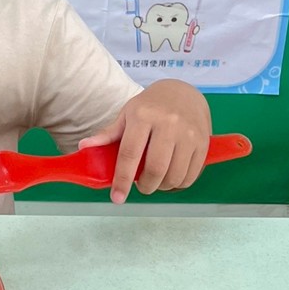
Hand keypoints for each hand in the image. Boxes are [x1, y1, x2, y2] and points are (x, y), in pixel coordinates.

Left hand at [78, 79, 210, 203]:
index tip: (117, 197)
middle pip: (155, 168)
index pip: (130, 153)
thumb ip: (108, 134)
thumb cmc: (150, 106)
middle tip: (141, 186)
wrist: (184, 92)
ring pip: (175, 175)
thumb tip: (84, 147)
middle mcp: (168, 124)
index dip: (122, 179)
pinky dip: (178, 184)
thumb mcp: (127, 114)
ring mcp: (189, 134)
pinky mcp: (203, 143)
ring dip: (162, 186)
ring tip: (155, 180)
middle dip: (145, 186)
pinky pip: (191, 175)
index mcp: (143, 116)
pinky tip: (171, 177)